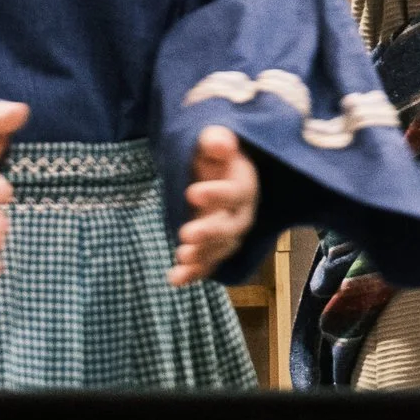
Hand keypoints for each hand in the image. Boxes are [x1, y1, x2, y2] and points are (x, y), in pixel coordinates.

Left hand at [169, 125, 259, 286]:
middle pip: (233, 227)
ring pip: (222, 249)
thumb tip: (221, 145)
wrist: (211, 171)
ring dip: (203, 256)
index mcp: (244, 183)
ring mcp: (229, 233)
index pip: (236, 192)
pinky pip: (208, 263)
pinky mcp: (215, 247)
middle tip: (186, 234)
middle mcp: (242, 212)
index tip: (192, 193)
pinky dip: (193, 273)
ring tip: (181, 257)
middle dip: (211, 232)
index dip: (217, 195)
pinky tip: (175, 279)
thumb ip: (214, 141)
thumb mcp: (210, 140)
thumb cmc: (210, 153)